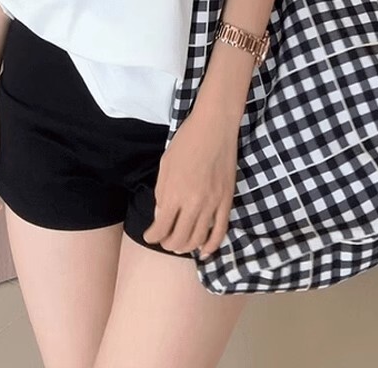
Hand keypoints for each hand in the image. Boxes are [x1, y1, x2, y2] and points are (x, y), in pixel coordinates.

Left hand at [142, 108, 237, 257]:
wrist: (214, 126)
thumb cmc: (186, 141)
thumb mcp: (166, 164)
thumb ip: (162, 193)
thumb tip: (162, 216)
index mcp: (174, 193)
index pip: (161, 228)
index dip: (153, 236)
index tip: (150, 236)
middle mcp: (193, 203)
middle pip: (179, 239)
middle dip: (168, 244)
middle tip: (164, 240)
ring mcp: (212, 203)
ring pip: (198, 239)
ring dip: (186, 246)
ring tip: (180, 243)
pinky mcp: (227, 201)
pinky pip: (220, 231)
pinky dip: (211, 245)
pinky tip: (204, 250)